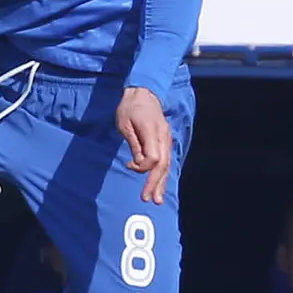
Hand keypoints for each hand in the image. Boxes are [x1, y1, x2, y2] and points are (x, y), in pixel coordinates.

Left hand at [117, 87, 171, 204]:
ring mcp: (167, 139)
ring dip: (161, 183)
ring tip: (158, 199)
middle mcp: (164, 137)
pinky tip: (160, 186)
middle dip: (155, 183)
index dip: (142, 167)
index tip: (129, 165)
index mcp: (153, 131)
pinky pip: (166, 161)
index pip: (154, 157)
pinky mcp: (165, 142)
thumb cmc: (131, 108)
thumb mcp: (125, 124)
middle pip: (162, 165)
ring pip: (166, 165)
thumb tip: (139, 163)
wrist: (145, 93)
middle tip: (149, 199)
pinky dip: (162, 174)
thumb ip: (134, 143)